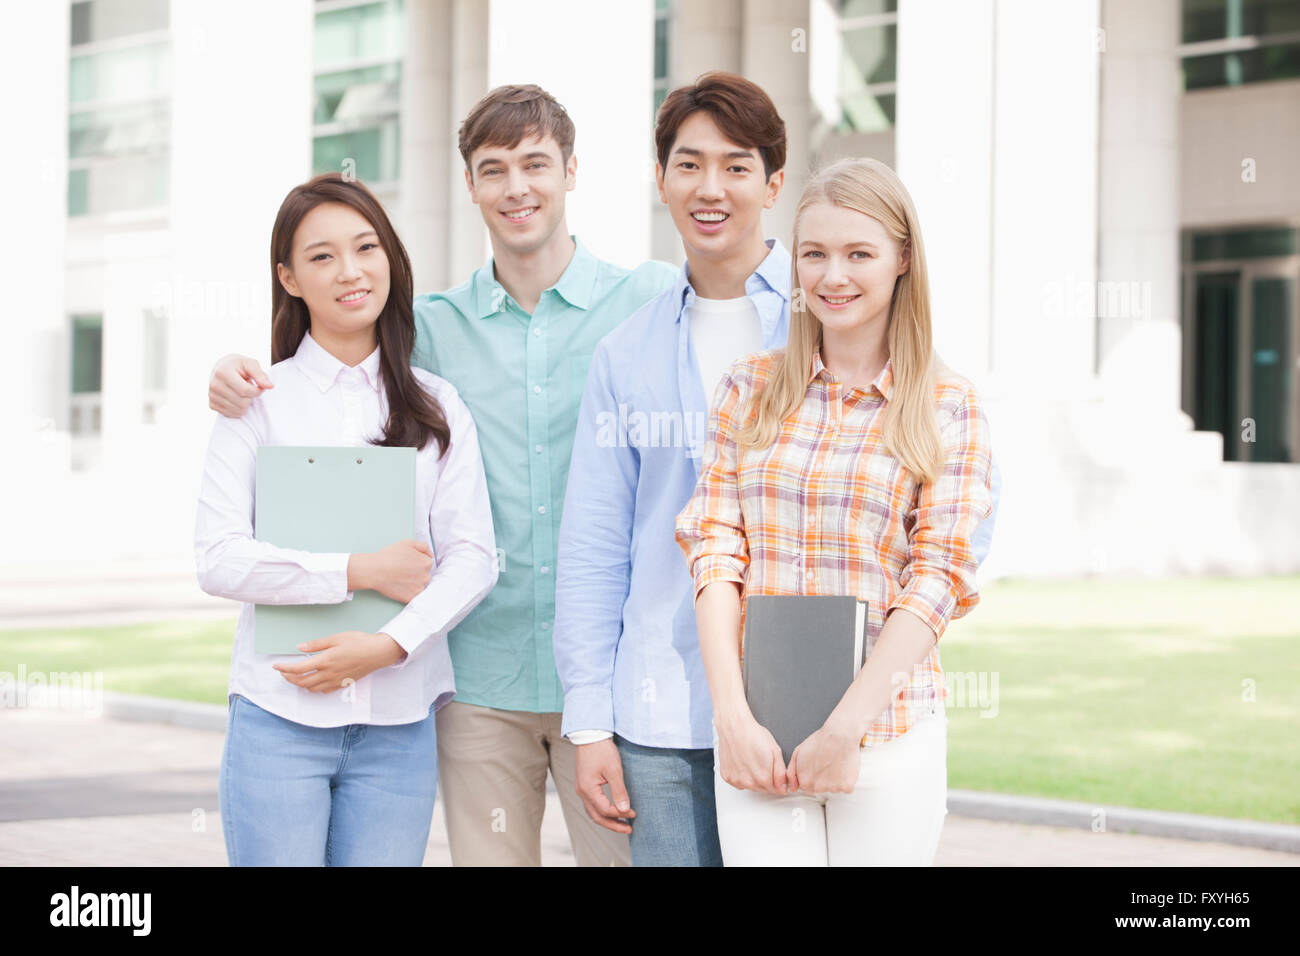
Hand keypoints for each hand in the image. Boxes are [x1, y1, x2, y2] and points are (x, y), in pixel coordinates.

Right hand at [210, 353, 271, 417]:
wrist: (221, 367)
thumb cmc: (239, 366)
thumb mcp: (250, 364)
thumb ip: (260, 375)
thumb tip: (270, 386)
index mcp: (223, 372)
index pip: (245, 391)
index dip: (258, 390)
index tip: (259, 385)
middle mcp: (214, 385)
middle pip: (242, 402)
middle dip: (251, 397)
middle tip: (249, 387)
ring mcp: (212, 396)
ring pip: (239, 410)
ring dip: (246, 403)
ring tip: (242, 391)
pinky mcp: (212, 405)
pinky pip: (232, 414)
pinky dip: (239, 408)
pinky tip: (237, 397)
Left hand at [273, 631, 406, 693]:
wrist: (379, 652)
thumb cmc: (359, 642)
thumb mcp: (336, 638)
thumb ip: (316, 644)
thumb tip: (300, 647)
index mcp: (325, 661)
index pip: (298, 669)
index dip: (284, 669)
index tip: (276, 666)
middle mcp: (328, 674)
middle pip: (302, 682)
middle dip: (289, 678)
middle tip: (284, 672)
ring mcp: (336, 681)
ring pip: (312, 688)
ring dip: (301, 684)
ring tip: (297, 676)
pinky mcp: (343, 684)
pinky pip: (324, 690)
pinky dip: (315, 687)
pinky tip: (315, 680)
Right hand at [348, 540, 433, 602]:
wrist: (375, 570)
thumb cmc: (389, 555)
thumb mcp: (407, 543)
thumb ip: (423, 547)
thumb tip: (431, 555)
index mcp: (426, 563)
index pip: (426, 563)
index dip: (416, 563)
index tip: (407, 564)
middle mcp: (426, 576)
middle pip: (424, 576)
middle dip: (416, 574)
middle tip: (402, 572)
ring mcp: (419, 588)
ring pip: (419, 586)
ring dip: (412, 584)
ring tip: (400, 580)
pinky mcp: (411, 598)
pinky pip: (413, 596)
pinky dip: (407, 593)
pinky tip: (400, 587)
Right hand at [574, 737, 634, 833]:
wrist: (590, 735)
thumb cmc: (602, 750)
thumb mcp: (614, 770)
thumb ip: (619, 791)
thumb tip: (625, 810)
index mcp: (588, 789)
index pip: (605, 810)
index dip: (620, 814)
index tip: (634, 813)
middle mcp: (582, 792)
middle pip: (597, 816)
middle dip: (613, 825)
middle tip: (629, 829)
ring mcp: (581, 788)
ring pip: (593, 812)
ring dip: (607, 820)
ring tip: (622, 825)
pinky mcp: (584, 784)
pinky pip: (592, 804)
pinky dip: (602, 811)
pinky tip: (612, 811)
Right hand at [715, 707, 787, 793]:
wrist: (734, 726)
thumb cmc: (754, 735)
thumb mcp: (775, 751)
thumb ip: (781, 772)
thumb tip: (783, 787)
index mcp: (763, 777)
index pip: (776, 790)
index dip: (779, 782)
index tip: (776, 773)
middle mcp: (748, 782)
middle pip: (763, 789)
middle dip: (767, 780)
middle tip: (764, 763)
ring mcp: (736, 780)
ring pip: (751, 786)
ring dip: (754, 779)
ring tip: (753, 761)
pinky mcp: (727, 776)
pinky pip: (738, 782)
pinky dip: (742, 776)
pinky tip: (743, 763)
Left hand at [788, 721, 861, 794]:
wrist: (840, 735)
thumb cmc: (820, 741)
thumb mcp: (798, 753)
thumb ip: (792, 772)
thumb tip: (793, 788)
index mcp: (805, 781)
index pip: (806, 787)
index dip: (812, 775)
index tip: (817, 767)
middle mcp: (818, 787)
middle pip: (819, 789)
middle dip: (822, 779)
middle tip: (826, 764)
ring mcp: (832, 788)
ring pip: (833, 788)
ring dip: (835, 780)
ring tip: (836, 764)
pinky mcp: (846, 787)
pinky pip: (846, 788)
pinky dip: (846, 780)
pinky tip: (843, 767)